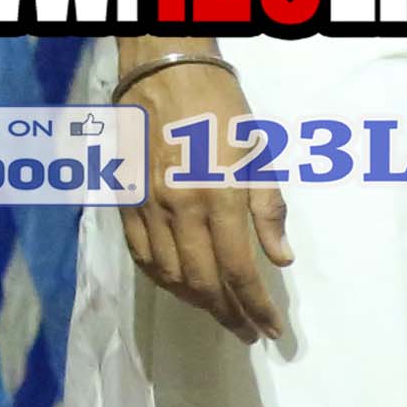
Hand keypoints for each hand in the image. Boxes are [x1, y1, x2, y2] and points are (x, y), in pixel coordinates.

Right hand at [118, 54, 288, 341]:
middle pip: (202, 282)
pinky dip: (163, 281)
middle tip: (247, 332)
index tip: (271, 331)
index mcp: (218, 196)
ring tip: (221, 313)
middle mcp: (179, 209)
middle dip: (227, 314)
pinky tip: (181, 288)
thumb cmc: (221, 108)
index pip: (239, 270)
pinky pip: (142, 257)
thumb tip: (280, 260)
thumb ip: (268, 210)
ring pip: (169, 275)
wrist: (163, 74)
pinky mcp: (125, 203)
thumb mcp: (258, 152)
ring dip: (196, 302)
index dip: (255, 307)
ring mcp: (147, 208)